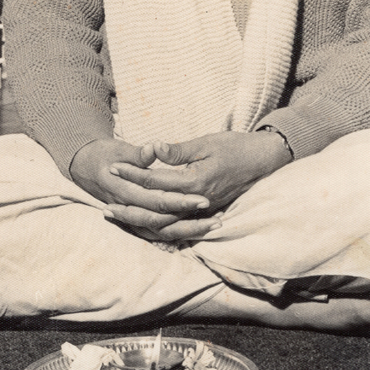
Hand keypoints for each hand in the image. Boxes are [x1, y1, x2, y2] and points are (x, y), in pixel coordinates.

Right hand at [69, 138, 220, 242]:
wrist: (84, 166)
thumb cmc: (104, 154)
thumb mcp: (119, 150)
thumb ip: (139, 154)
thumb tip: (154, 148)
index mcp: (122, 190)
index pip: (155, 200)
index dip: (180, 200)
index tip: (204, 197)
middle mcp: (126, 208)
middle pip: (161, 221)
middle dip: (190, 220)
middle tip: (215, 216)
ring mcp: (129, 217)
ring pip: (160, 232)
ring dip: (187, 231)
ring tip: (213, 226)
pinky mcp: (134, 221)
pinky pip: (156, 234)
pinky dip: (176, 234)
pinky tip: (196, 231)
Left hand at [110, 131, 291, 215]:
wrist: (264, 161)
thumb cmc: (236, 146)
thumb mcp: (206, 142)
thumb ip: (178, 151)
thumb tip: (153, 148)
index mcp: (195, 181)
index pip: (156, 180)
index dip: (132, 174)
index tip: (112, 168)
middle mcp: (197, 201)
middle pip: (155, 210)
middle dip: (129, 206)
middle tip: (105, 205)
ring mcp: (202, 210)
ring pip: (165, 224)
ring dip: (140, 221)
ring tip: (119, 217)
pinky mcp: (205, 213)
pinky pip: (177, 226)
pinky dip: (158, 227)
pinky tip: (143, 223)